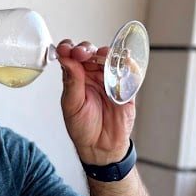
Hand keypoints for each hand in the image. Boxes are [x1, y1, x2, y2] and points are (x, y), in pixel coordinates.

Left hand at [56, 40, 135, 165]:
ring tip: (102, 56)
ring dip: (106, 53)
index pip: (71, 56)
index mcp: (76, 78)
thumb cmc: (83, 128)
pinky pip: (129, 71)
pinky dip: (127, 63)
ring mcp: (110, 79)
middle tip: (82, 53)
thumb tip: (65, 58)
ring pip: (110, 58)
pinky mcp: (126, 87)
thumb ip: (71, 81)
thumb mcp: (72, 105)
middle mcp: (92, 75)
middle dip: (86, 49)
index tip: (66, 48)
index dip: (69, 49)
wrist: (102, 147)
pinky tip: (123, 61)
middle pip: (90, 53)